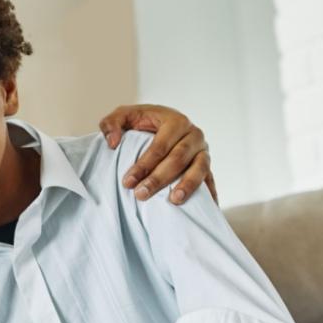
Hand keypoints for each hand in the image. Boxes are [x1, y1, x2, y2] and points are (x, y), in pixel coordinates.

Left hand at [99, 104, 217, 204]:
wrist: (161, 123)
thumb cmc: (142, 121)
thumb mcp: (124, 115)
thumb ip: (111, 124)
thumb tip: (113, 143)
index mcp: (175, 120)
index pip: (159, 146)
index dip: (144, 164)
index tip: (128, 182)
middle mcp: (194, 134)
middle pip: (178, 158)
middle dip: (159, 178)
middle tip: (141, 194)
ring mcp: (203, 150)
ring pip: (199, 168)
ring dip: (188, 185)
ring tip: (174, 201)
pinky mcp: (207, 164)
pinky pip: (210, 179)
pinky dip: (209, 193)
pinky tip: (206, 207)